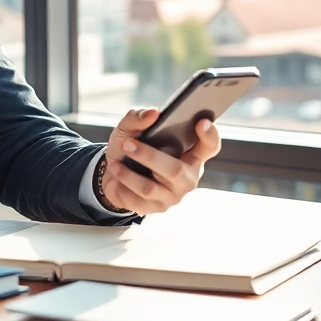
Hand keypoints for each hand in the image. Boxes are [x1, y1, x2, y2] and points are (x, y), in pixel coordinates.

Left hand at [101, 108, 221, 215]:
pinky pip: (136, 199)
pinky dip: (122, 185)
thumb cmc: (129, 149)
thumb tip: (152, 113)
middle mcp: (187, 177)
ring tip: (115, 163)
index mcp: (190, 154)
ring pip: (150, 188)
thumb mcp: (129, 129)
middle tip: (128, 144)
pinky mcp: (155, 208)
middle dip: (149, 156)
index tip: (201, 122)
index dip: (209, 136)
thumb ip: (138, 118)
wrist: (111, 174)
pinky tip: (116, 176)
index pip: (209, 147)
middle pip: (176, 170)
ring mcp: (172, 195)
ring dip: (129, 174)